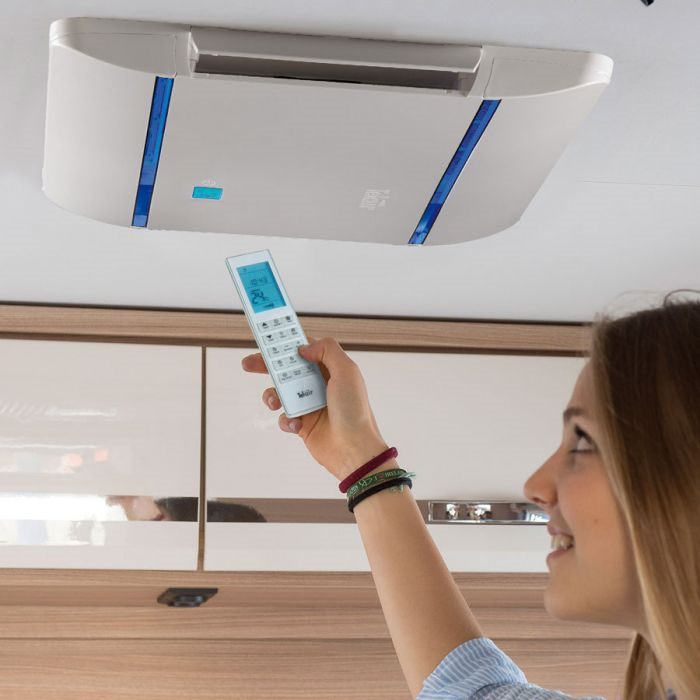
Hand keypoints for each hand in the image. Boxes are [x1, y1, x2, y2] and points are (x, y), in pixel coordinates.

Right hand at [241, 336, 389, 480]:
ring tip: (273, 402)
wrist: (354, 449)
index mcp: (330, 369)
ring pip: (280, 393)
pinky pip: (284, 417)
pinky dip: (286, 420)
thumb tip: (304, 347)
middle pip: (287, 369)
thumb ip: (327, 351)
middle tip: (249, 363)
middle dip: (267, 365)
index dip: (288, 343)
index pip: (306, 349)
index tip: (269, 338)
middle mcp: (319, 384)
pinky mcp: (303, 424)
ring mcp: (309, 404)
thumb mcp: (347, 372)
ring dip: (272, 395)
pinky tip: (296, 424)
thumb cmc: (354, 411)